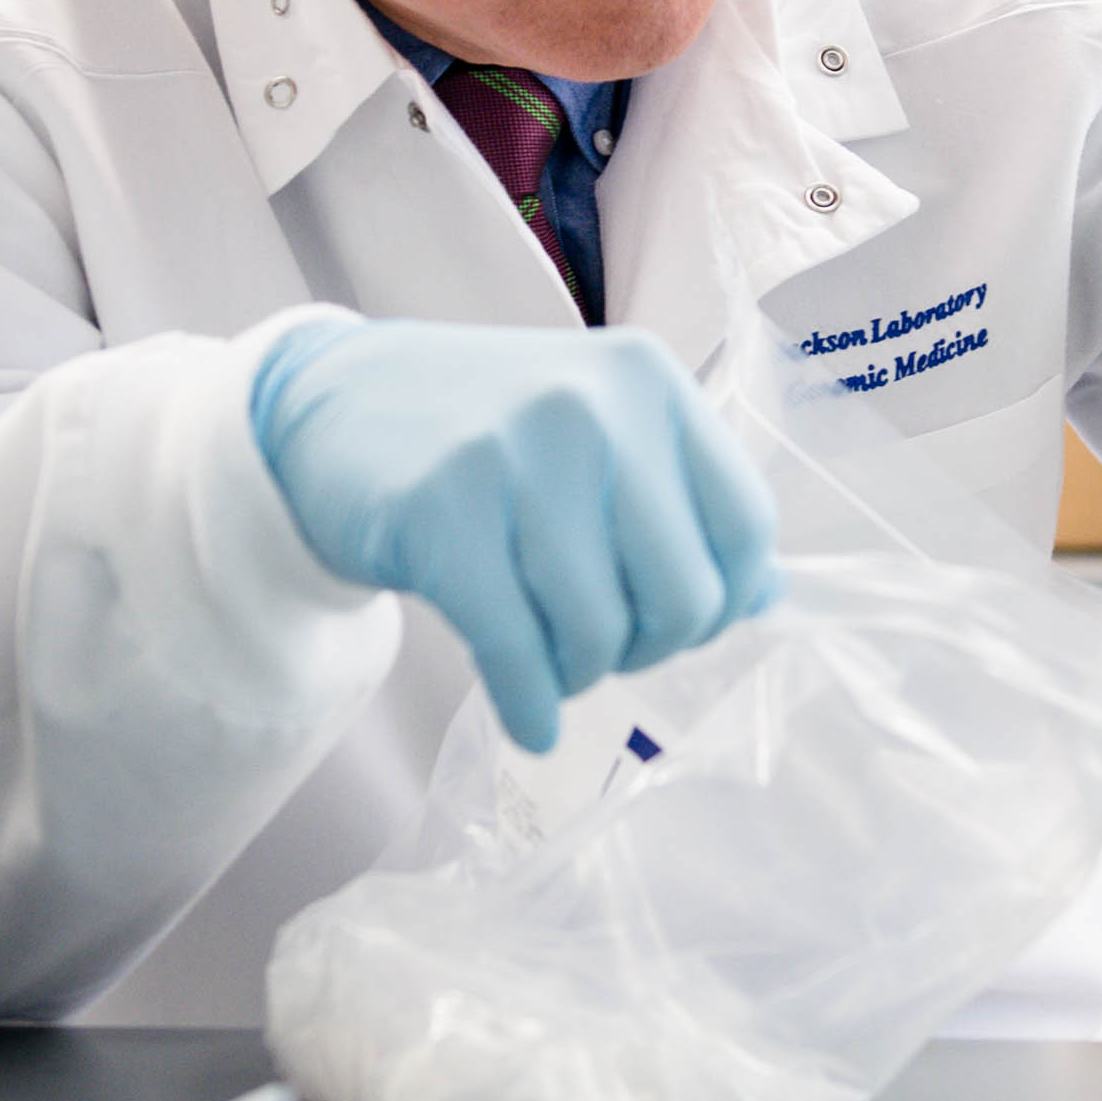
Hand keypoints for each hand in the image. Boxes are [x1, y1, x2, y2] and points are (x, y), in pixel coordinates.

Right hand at [250, 319, 781, 752]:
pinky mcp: (440, 516)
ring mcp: (513, 457)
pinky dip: (531, 706)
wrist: (333, 408)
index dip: (723, 601)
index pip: (745, 527)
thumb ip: (684, 503)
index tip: (673, 616)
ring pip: (598, 632)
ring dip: (581, 675)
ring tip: (552, 660)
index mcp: (648, 382)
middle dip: (650, 647)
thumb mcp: (598, 433)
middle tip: (603, 645)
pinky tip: (528, 719)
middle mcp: (591, 407)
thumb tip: (768, 595)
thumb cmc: (486, 433)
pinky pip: (516, 653)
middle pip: (683, 595)